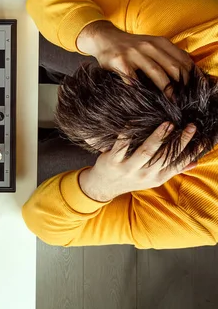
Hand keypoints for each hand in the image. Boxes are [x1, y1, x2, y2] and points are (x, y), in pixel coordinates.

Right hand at [76, 21, 193, 98]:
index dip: (190, 76)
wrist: (104, 39)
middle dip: (180, 85)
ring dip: (165, 90)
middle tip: (182, 99)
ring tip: (169, 101)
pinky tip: (144, 98)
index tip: (190, 88)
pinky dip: (140, 90)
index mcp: (159, 42)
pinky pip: (134, 80)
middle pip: (173, 67)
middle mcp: (149, 46)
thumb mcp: (151, 44)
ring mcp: (134, 53)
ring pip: (157, 73)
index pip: (183, 59)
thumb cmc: (130, 46)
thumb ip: (166, 54)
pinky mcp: (120, 62)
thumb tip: (187, 72)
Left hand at [79, 122, 198, 201]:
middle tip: (190, 127)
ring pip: (146, 151)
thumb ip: (172, 169)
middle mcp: (144, 175)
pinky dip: (127, 134)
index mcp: (157, 178)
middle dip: (179, 141)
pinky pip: (121, 146)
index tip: (203, 139)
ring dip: (158, 137)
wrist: (104, 186)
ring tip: (168, 124)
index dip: (192, 152)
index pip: (178, 165)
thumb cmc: (132, 178)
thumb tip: (195, 163)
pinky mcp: (112, 161)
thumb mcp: (153, 178)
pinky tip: (134, 122)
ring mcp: (128, 168)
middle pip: (165, 156)